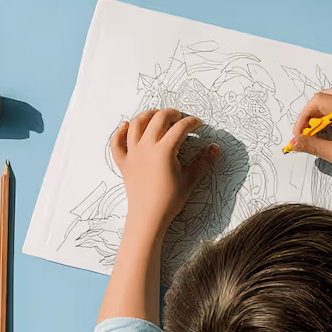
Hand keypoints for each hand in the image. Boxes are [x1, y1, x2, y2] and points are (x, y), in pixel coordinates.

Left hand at [110, 108, 219, 233]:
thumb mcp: (190, 179)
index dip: (191, 122)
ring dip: (147, 115)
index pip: (180, 127)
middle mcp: (146, 147)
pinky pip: (116, 143)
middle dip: (171, 113)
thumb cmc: (170, 200)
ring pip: (135, 124)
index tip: (198, 125)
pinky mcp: (123, 162)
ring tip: (156, 116)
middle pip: (158, 119)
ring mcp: (132, 154)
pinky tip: (127, 126)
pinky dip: (120, 132)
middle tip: (179, 117)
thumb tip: (215, 147)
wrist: (148, 217)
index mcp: (164, 151)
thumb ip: (203, 161)